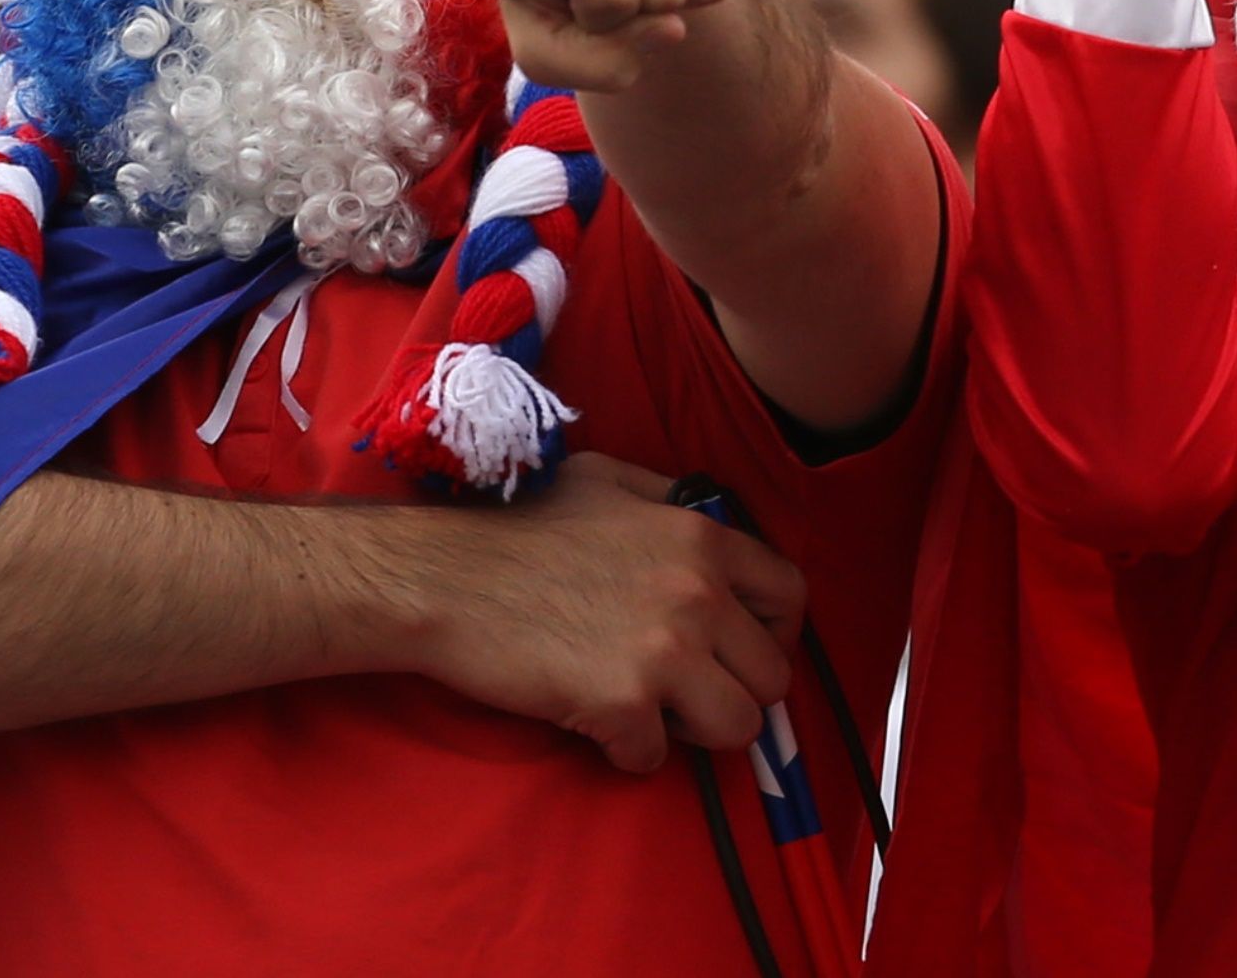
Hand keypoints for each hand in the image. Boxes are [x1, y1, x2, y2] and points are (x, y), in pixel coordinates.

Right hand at [399, 454, 806, 772]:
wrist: (444, 575)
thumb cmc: (518, 525)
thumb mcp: (608, 480)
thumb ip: (668, 499)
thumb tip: (705, 518)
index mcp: (702, 539)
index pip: (792, 597)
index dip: (774, 633)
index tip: (742, 651)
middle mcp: (699, 594)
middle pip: (774, 676)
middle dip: (736, 690)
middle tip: (689, 691)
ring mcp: (665, 652)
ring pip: (739, 728)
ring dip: (697, 730)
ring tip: (654, 713)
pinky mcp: (623, 704)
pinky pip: (657, 757)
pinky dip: (630, 751)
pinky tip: (597, 724)